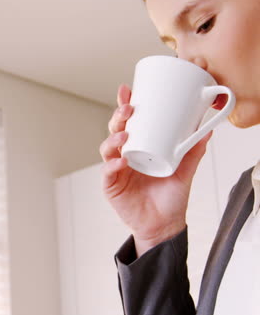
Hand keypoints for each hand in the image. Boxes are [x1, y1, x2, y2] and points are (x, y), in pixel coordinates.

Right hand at [100, 84, 212, 256]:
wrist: (165, 224)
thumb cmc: (171, 196)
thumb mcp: (185, 170)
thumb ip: (193, 151)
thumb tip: (207, 130)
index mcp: (140, 147)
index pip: (130, 123)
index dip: (126, 106)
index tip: (128, 91)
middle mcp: (126, 155)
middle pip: (115, 130)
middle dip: (118, 117)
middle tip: (128, 109)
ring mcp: (117, 170)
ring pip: (107, 148)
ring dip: (114, 139)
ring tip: (125, 135)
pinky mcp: (112, 186)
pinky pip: (108, 173)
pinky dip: (113, 165)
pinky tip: (122, 161)